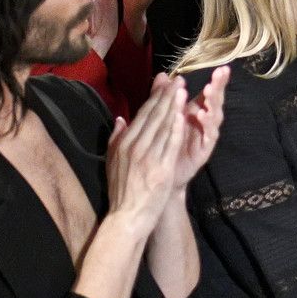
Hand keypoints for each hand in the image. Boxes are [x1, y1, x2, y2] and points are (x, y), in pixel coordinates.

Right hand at [106, 74, 187, 233]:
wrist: (127, 218)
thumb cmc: (122, 191)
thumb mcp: (113, 162)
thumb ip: (116, 139)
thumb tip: (120, 119)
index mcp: (124, 143)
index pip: (142, 115)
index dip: (156, 98)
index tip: (166, 83)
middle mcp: (134, 147)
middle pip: (153, 116)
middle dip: (166, 96)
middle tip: (178, 79)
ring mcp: (148, 158)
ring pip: (162, 127)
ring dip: (173, 106)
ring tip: (183, 89)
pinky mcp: (161, 169)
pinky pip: (170, 145)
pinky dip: (176, 128)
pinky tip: (183, 115)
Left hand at [172, 67, 229, 189]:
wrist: (165, 174)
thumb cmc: (168, 145)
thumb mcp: (164, 116)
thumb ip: (164, 97)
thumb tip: (161, 75)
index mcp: (197, 111)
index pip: (209, 93)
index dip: (217, 81)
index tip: (222, 68)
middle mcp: (205, 122)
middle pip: (215, 101)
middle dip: (219, 87)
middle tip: (221, 74)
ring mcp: (206, 136)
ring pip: (214, 118)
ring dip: (212, 103)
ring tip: (209, 91)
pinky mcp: (204, 150)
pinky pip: (207, 136)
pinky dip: (204, 125)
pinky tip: (200, 114)